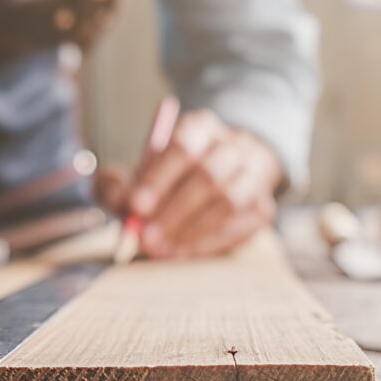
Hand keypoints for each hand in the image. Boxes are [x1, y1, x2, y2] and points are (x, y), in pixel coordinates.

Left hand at [97, 109, 281, 257]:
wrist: (221, 175)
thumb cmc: (169, 176)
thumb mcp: (137, 172)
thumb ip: (119, 183)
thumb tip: (119, 201)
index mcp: (200, 127)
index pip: (182, 147)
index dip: (158, 178)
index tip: (136, 206)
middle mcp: (233, 146)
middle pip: (209, 176)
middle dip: (173, 211)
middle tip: (145, 237)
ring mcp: (253, 176)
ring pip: (229, 202)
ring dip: (190, 230)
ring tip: (159, 250)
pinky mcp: (262, 208)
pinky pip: (239, 228)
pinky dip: (208, 243)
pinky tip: (181, 253)